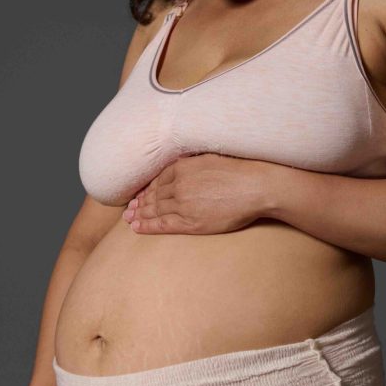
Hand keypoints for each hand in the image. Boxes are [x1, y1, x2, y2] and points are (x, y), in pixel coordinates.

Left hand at [121, 153, 265, 234]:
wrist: (256, 187)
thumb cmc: (240, 172)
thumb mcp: (211, 158)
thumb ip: (193, 163)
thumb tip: (185, 165)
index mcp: (182, 167)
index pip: (158, 180)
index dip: (147, 188)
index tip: (140, 194)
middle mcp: (179, 184)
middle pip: (154, 195)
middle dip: (140, 203)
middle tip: (129, 208)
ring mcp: (183, 204)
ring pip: (155, 210)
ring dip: (140, 214)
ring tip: (130, 218)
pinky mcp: (191, 222)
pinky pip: (162, 225)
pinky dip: (147, 226)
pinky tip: (137, 227)